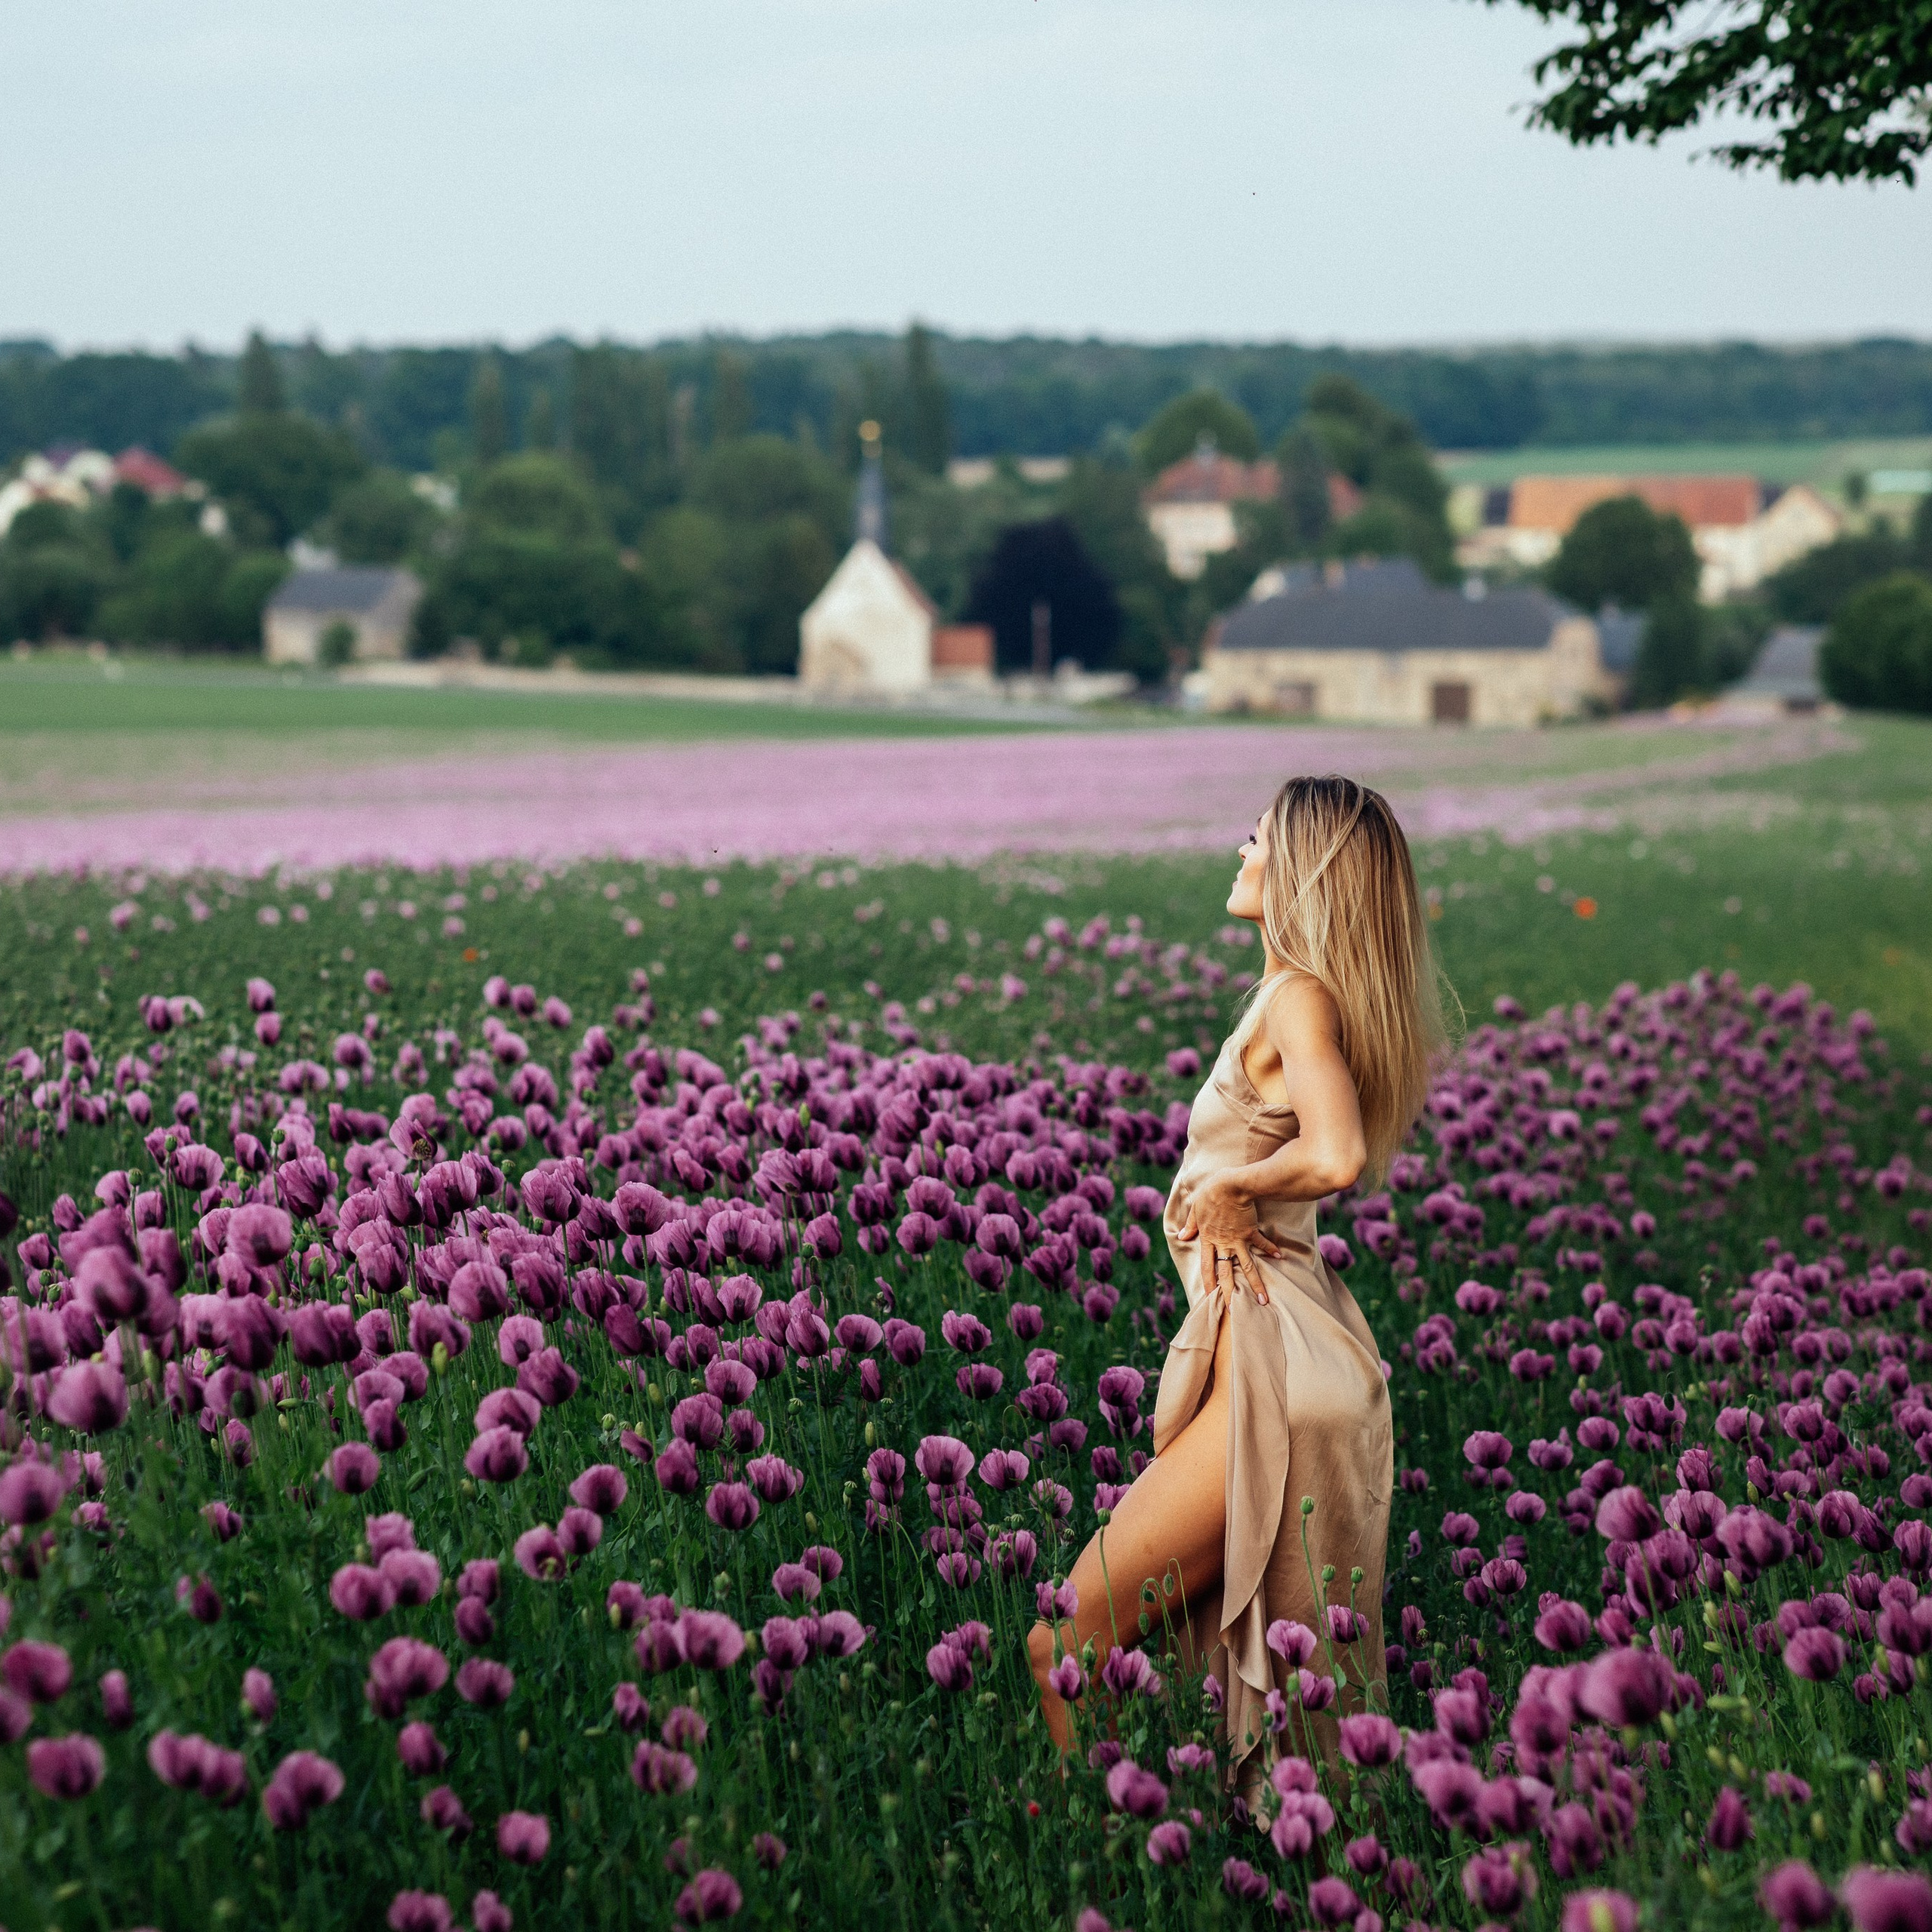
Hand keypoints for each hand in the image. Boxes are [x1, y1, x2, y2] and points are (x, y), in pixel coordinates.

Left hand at [1177, 1174, 1280, 1305]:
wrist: (1230, 1185)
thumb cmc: (1210, 1193)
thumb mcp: (1195, 1209)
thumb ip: (1190, 1224)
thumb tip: (1181, 1235)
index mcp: (1208, 1239)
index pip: (1206, 1267)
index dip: (1208, 1283)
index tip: (1209, 1298)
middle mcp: (1223, 1244)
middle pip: (1226, 1273)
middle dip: (1230, 1293)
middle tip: (1235, 1311)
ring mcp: (1238, 1240)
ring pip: (1247, 1267)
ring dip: (1255, 1284)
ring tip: (1263, 1300)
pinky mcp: (1251, 1232)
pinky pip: (1262, 1244)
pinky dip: (1270, 1250)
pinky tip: (1279, 1257)